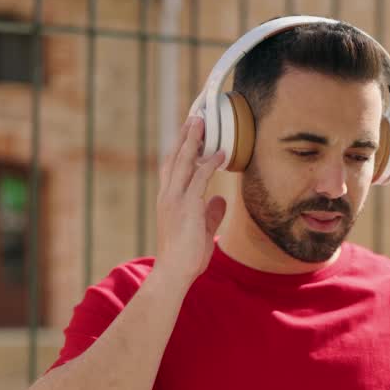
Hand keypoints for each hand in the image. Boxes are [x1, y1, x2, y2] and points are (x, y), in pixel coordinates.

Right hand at [154, 115, 226, 285]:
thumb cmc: (186, 256)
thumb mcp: (201, 230)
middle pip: (175, 158)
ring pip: (184, 162)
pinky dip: (209, 163)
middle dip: (185, 136)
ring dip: (194, 140)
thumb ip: (210, 212)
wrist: (174, 273)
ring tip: (202, 121)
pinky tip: (220, 153)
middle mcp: (168, 195)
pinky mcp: (186, 206)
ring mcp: (175, 199)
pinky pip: (199, 178)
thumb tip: (221, 198)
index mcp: (168, 200)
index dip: (181, 149)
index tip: (189, 133)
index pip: (173, 168)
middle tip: (194, 116)